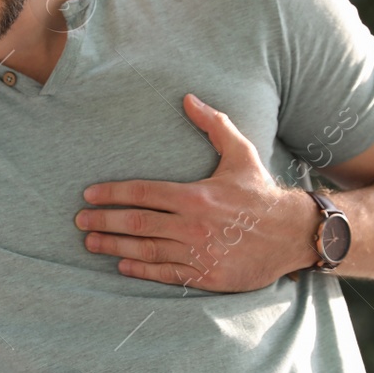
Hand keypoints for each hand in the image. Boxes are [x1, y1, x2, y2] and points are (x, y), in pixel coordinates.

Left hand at [75, 93, 318, 291]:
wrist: (293, 234)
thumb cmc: (260, 193)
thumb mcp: (241, 153)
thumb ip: (213, 125)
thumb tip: (188, 97)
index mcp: (196, 195)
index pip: (142, 193)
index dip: (111, 194)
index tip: (89, 195)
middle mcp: (193, 225)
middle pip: (136, 223)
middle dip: (103, 220)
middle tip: (80, 220)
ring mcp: (198, 253)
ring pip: (145, 250)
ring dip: (113, 246)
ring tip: (91, 242)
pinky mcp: (206, 275)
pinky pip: (165, 273)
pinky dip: (140, 270)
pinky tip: (121, 265)